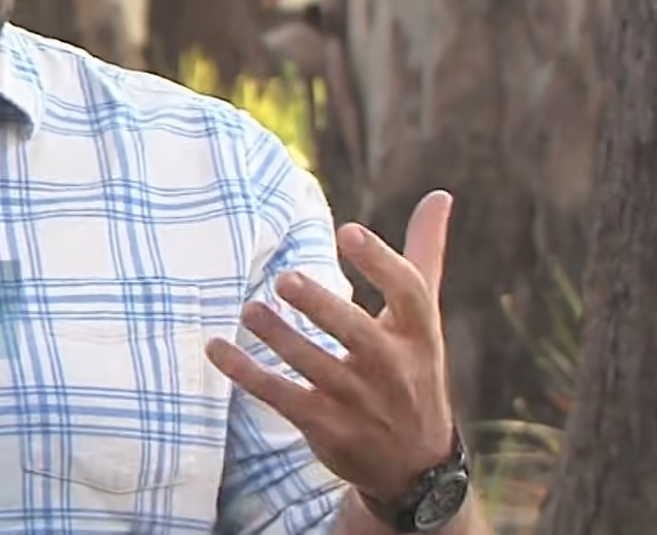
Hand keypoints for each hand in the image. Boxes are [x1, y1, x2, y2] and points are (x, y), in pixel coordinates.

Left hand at [207, 190, 456, 503]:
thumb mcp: (424, 315)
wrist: (414, 463)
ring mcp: (357, 401)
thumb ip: (424, 254)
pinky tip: (216, 347)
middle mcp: (390, 367)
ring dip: (278, 337)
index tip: (347, 231)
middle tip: (286, 277)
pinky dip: (245, 373)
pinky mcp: (325, 425)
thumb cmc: (413, 368)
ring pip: (312, 365)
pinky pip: (279, 396)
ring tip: (249, 309)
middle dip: (321, 307)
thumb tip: (439, 194)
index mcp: (418, 333)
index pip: (408, 292)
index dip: (379, 262)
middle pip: (356, 333)